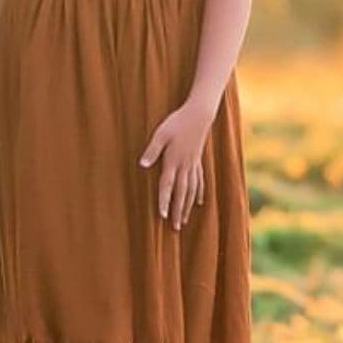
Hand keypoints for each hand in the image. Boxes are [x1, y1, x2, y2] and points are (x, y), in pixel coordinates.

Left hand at [139, 100, 214, 229]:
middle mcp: (185, 166)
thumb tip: (142, 165)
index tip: (163, 216)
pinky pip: (199, 181)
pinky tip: (199, 203)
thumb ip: (152, 150)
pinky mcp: (198, 161)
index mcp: (173, 161)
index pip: (167, 186)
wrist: (199, 115)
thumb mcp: (160, 134)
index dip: (165, 201)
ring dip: (188, 207)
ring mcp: (193, 165)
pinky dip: (199, 194)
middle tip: (175, 228)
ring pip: (191, 191)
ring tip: (185, 221)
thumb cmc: (177, 122)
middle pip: (181, 193)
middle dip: (178, 211)